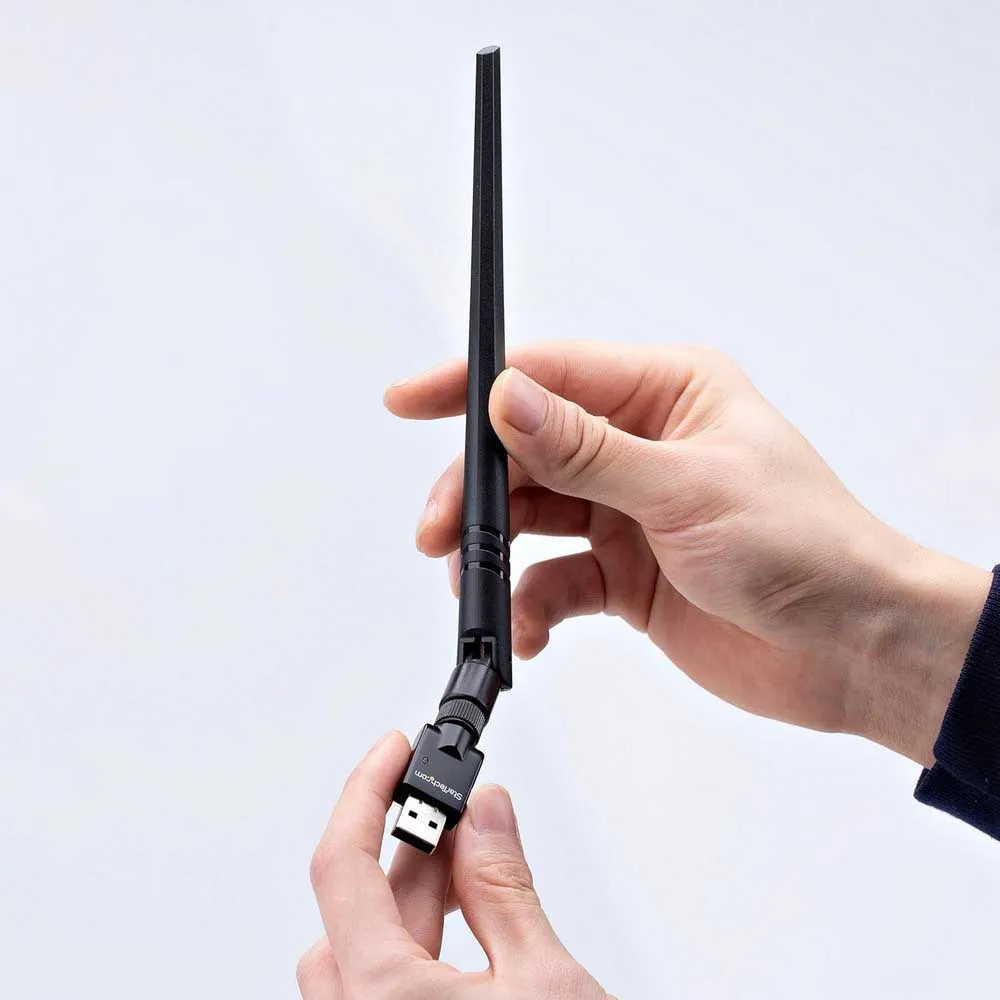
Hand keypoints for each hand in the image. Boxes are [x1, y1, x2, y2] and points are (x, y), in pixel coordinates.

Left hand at [298, 731, 609, 999]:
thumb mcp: (545, 982)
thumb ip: (504, 886)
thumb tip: (486, 813)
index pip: (342, 865)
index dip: (364, 791)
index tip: (393, 750)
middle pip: (357, 908)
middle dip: (409, 848)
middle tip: (460, 811)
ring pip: (366, 951)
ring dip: (415, 899)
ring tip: (474, 865)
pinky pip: (384, 988)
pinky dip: (420, 945)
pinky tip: (470, 930)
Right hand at [386, 342, 990, 766]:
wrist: (853, 649)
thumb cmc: (807, 548)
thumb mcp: (687, 488)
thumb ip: (587, 450)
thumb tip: (508, 402)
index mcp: (667, 394)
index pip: (550, 373)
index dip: (474, 386)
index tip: (411, 400)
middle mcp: (641, 445)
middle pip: (526, 453)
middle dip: (477, 492)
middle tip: (441, 533)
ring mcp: (629, 512)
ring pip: (532, 518)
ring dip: (496, 555)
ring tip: (476, 590)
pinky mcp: (625, 573)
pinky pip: (554, 579)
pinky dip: (532, 605)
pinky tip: (530, 629)